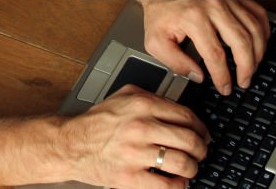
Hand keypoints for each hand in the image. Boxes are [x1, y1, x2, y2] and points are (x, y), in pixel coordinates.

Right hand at [59, 85, 208, 188]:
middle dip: (202, 149)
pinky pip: (166, 186)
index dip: (201, 128)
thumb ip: (153, 97)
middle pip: (189, 140)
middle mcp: (140, 127)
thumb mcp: (125, 96)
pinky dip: (178, 186)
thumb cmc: (98, 121)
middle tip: (201, 153)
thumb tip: (181, 111)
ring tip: (190, 168)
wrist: (72, 144)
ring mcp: (135, 153)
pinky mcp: (129, 177)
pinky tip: (177, 183)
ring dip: (193, 168)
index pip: (186, 116)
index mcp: (142, 105)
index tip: (203, 135)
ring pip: (182, 163)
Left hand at [140, 0, 269, 94]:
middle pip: (241, 41)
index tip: (225, 87)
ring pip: (254, 28)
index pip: (215, 54)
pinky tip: (259, 44)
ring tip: (252, 67)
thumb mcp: (155, 41)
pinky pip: (258, 13)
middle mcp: (213, 6)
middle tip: (244, 81)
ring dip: (258, 52)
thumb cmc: (160, 11)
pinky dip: (263, 31)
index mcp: (193, 18)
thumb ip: (175, 63)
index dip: (223, 76)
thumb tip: (198, 77)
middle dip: (246, 67)